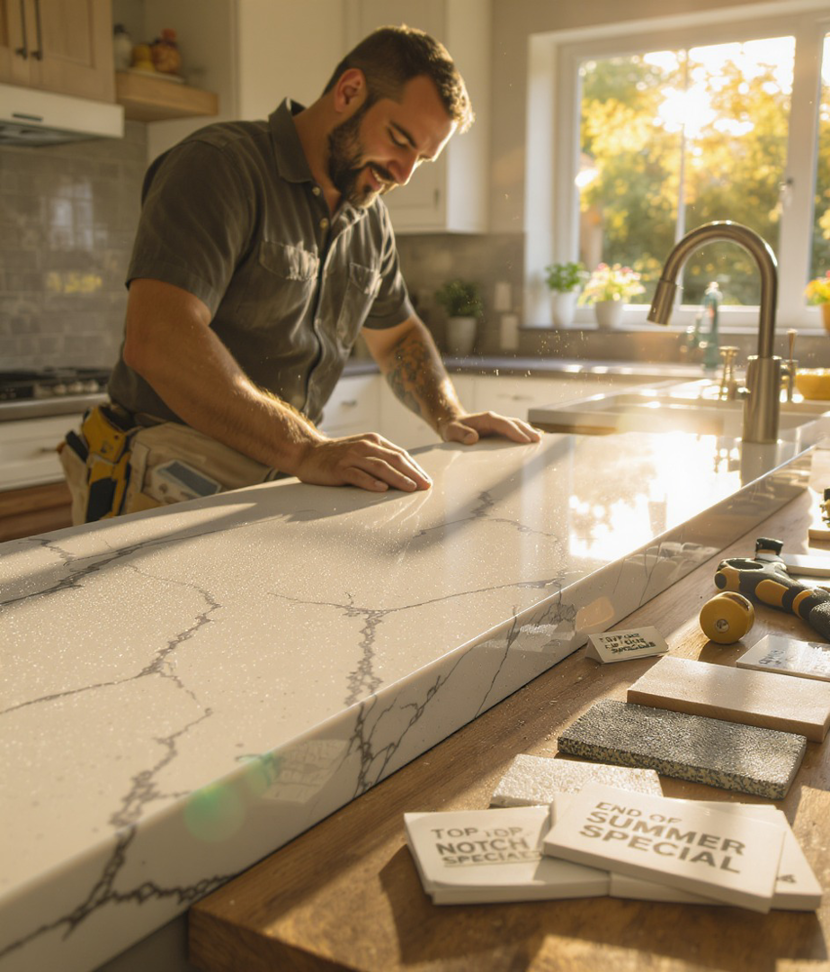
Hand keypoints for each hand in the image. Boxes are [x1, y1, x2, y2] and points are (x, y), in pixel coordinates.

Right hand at [293, 432, 431, 492]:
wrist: (307, 452)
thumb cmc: (338, 455)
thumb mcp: (362, 451)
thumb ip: (380, 458)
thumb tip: (405, 475)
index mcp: (373, 441)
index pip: (400, 454)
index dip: (415, 468)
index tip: (427, 481)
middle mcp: (365, 446)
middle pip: (394, 459)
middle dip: (413, 473)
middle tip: (425, 486)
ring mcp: (352, 456)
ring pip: (380, 467)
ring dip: (398, 478)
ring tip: (410, 488)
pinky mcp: (339, 468)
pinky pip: (357, 475)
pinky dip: (371, 482)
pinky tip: (382, 489)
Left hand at [438, 411, 541, 445]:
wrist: (452, 423)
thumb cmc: (453, 428)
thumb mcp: (452, 432)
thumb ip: (461, 434)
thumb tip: (473, 439)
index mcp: (487, 418)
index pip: (504, 424)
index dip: (515, 432)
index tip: (525, 440)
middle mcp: (495, 419)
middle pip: (515, 423)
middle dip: (527, 431)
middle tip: (538, 440)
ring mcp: (498, 424)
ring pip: (517, 425)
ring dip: (528, 432)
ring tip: (539, 441)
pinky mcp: (499, 430)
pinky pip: (514, 430)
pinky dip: (523, 434)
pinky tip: (531, 441)